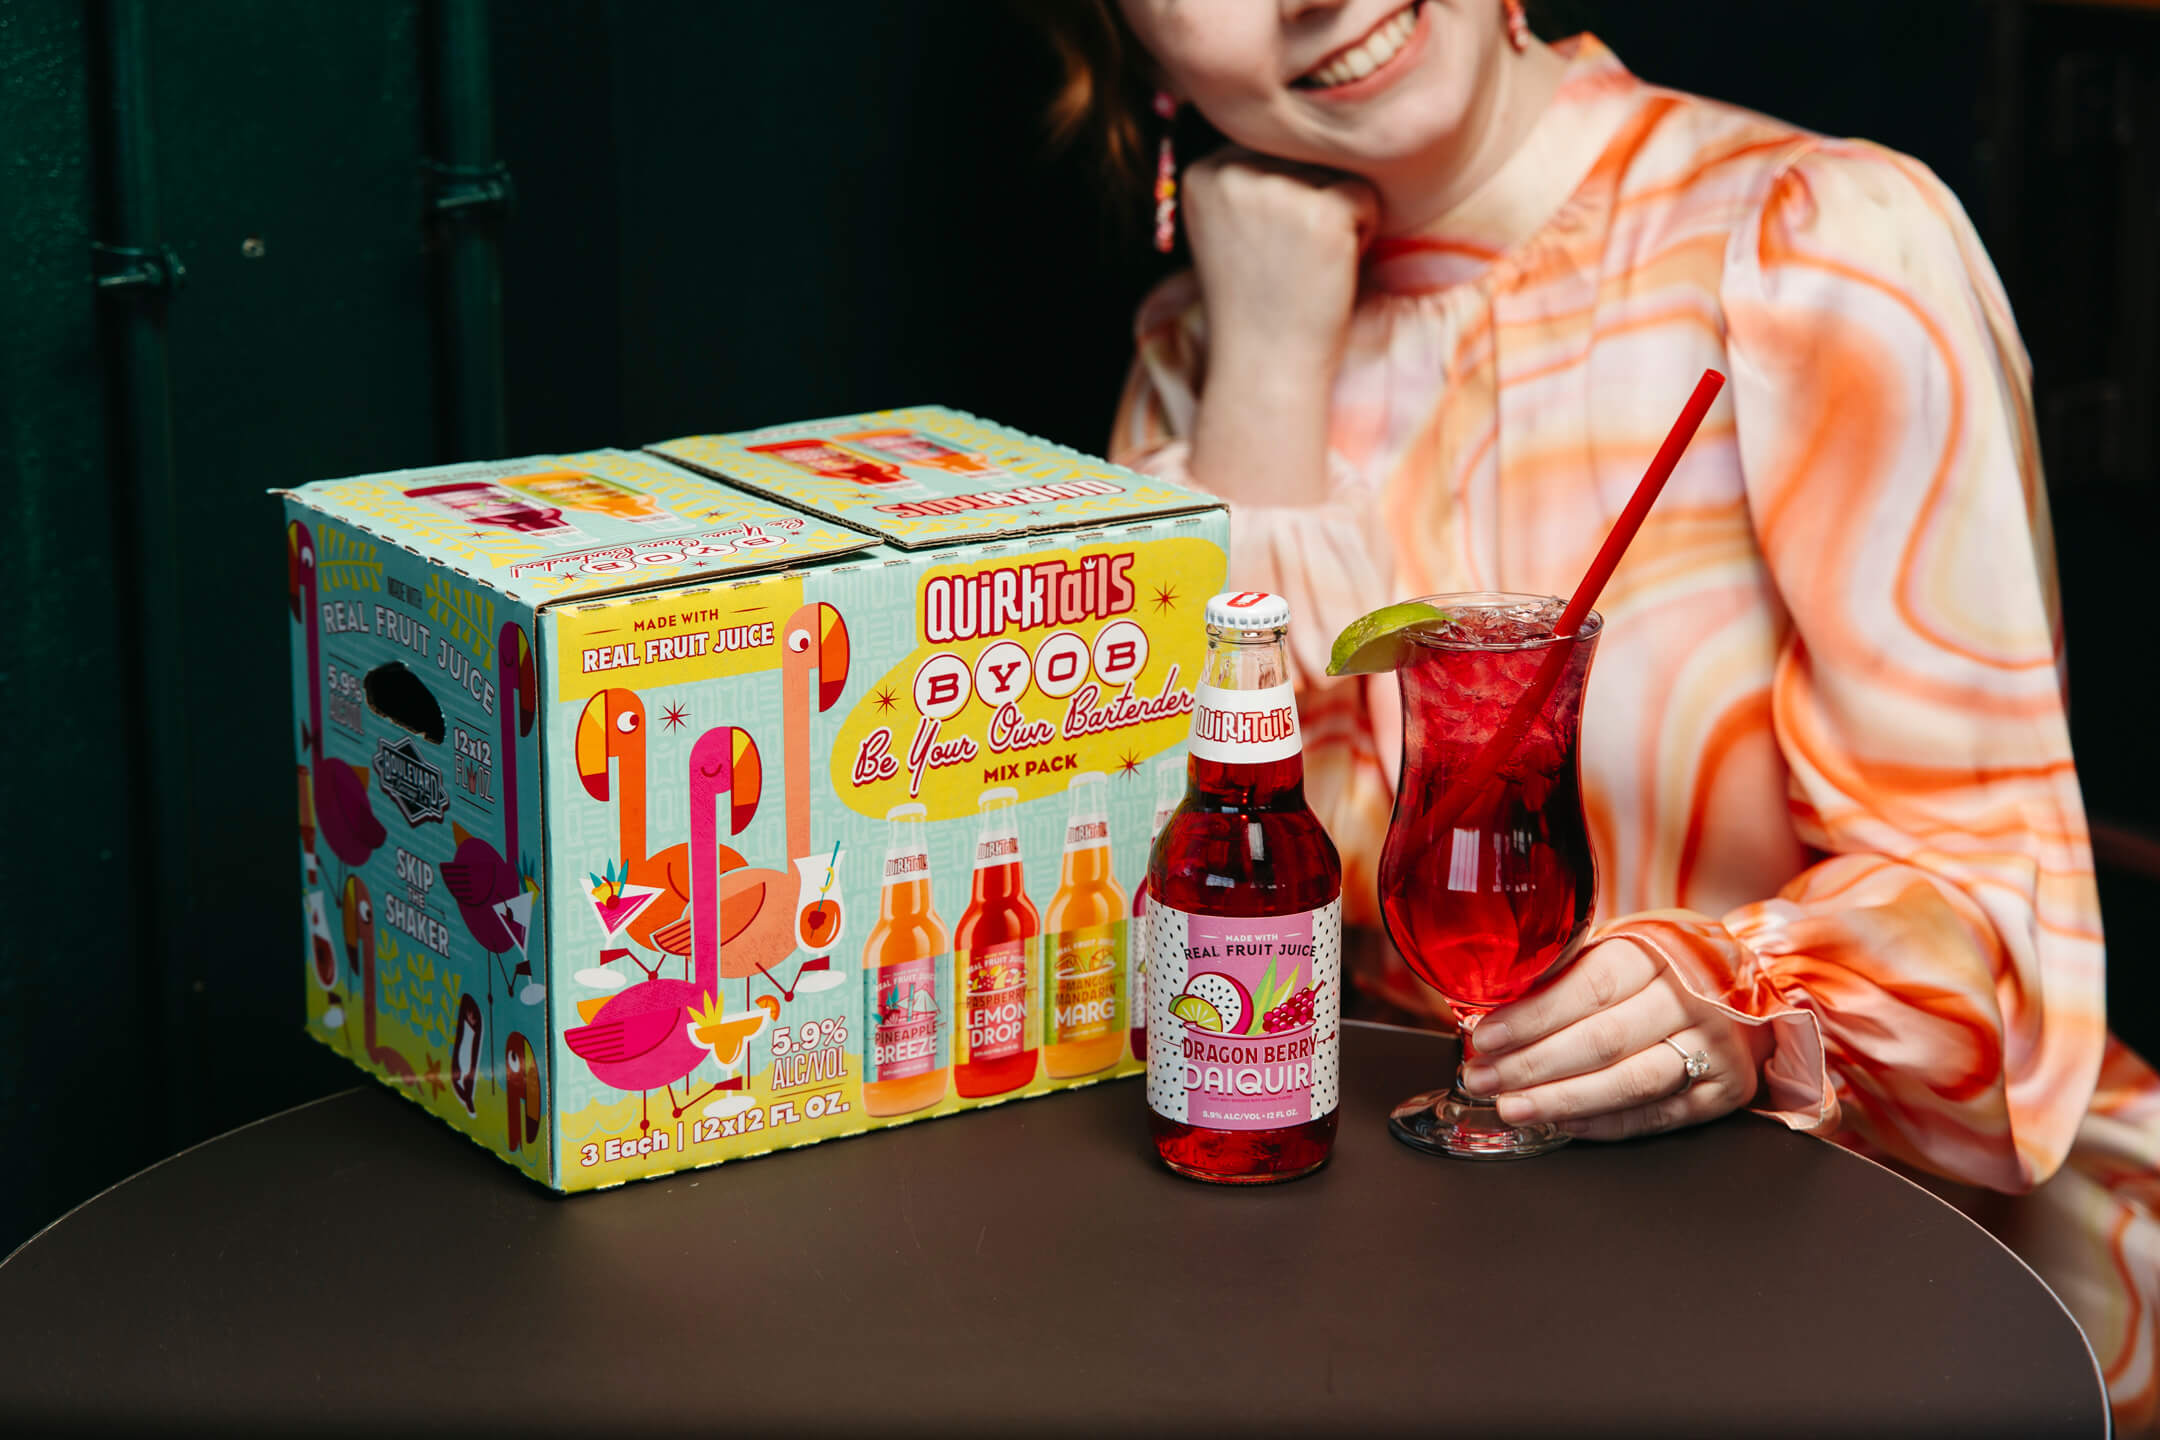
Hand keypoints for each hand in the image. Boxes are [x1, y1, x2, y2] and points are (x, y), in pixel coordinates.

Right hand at [1181, 146, 1377, 367]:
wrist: (1265, 365)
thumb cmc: (1255, 301)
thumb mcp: (1228, 227)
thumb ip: (1245, 178)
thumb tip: (1293, 129)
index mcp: (1202, 172)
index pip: (1270, 150)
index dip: (1281, 198)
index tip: (1263, 248)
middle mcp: (1232, 172)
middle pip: (1305, 158)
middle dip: (1311, 203)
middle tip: (1288, 259)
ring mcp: (1276, 189)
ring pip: (1336, 173)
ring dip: (1337, 216)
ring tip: (1306, 264)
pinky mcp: (1321, 211)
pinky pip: (1365, 196)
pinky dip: (1362, 233)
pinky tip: (1329, 268)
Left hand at [1459, 938, 1773, 1139]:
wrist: (1751, 984)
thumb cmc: (1667, 965)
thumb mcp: (1623, 946)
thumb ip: (1569, 973)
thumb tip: (1493, 1006)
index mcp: (1658, 952)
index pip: (1588, 988)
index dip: (1532, 1017)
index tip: (1485, 1038)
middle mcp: (1692, 998)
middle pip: (1602, 1040)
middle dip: (1532, 1065)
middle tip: (1482, 1079)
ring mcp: (1713, 1047)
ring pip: (1630, 1083)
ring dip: (1562, 1100)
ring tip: (1513, 1108)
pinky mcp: (1725, 1090)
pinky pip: (1657, 1116)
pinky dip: (1605, 1124)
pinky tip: (1563, 1123)